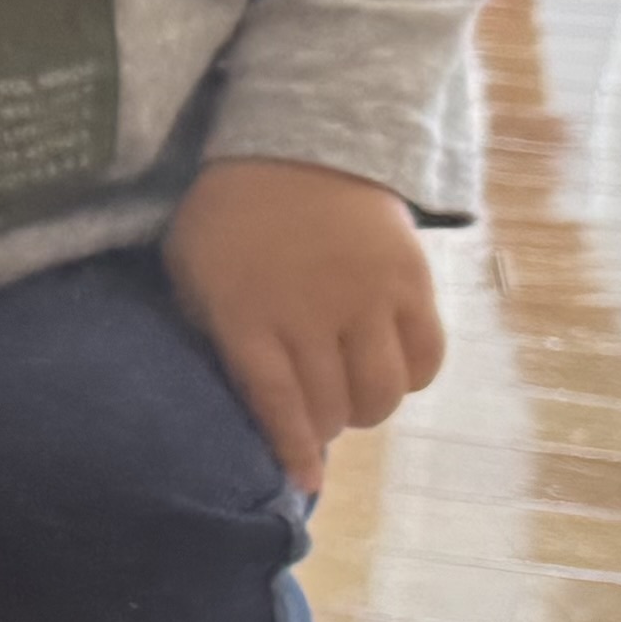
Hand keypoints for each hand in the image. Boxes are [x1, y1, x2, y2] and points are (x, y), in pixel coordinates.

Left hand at [164, 156, 443, 492]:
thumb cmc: (232, 214)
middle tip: (320, 415)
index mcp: (247, 315)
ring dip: (368, 408)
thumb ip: (212, 329)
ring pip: (383, 392)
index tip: (304, 482)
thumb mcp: (193, 269)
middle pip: (334, 406)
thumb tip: (239, 395)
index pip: (276, 405)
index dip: (293, 451)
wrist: (298, 139)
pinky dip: (412, 376)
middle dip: (326, 425)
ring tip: (353, 394)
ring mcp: (366, 297)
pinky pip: (427, 356)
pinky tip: (392, 367)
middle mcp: (311, 314)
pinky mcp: (412, 281)